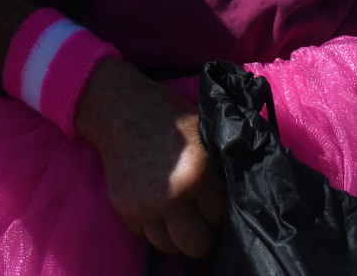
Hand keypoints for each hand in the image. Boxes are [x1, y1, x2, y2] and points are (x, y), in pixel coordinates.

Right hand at [74, 57, 227, 255]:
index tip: (216, 203)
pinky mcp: (123, 208)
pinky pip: (143, 234)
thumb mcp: (203, 133)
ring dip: (176, 235)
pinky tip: (156, 207)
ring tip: (179, 217)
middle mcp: (170, 194)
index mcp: (196, 171)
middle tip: (202, 220)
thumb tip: (234, 191)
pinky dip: (151, 225)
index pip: (219, 215)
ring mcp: (143, 205)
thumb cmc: (167, 116)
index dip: (220, 210)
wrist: (121, 109)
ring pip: (168, 246)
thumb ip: (216, 166)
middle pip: (196, 244)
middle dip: (203, 234)